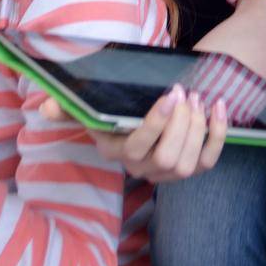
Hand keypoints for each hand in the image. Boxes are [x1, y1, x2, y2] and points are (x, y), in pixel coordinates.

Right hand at [41, 85, 227, 182]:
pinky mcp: (190, 167)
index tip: (170, 91)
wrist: (139, 114)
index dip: (157, 122)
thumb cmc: (115, 106)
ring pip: (188, 163)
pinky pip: (209, 160)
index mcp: (117, 151)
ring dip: (198, 128)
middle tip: (186, 92)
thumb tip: (45, 107)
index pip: (138, 146)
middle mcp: (142, 168)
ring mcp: (167, 173)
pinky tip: (219, 106)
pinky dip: (219, 135)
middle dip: (181, 124)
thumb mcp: (90, 104)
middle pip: (167, 157)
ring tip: (198, 96)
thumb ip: (67, 105)